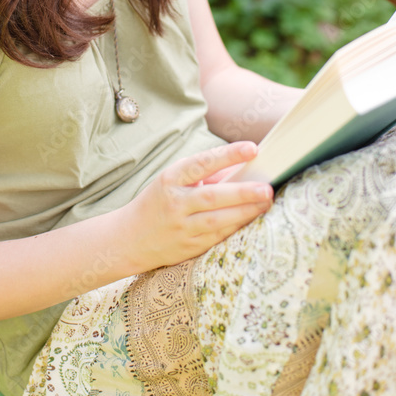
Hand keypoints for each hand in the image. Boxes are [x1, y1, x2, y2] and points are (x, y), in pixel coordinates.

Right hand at [120, 140, 272, 273]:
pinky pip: (218, 236)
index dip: (228, 155)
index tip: (252, 148)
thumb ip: (205, 174)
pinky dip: (236, 226)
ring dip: (246, 211)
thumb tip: (240, 168)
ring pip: (218, 220)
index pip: (202, 163)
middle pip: (213, 196)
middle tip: (266, 188)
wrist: (129, 238)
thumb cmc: (158, 202)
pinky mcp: (189, 247)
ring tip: (266, 202)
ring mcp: (182, 227)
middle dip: (243, 192)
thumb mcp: (174, 180)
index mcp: (170, 179)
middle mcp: (175, 203)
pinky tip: (252, 219)